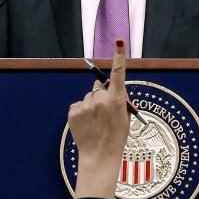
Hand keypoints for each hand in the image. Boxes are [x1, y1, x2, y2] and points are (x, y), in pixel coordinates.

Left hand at [68, 41, 130, 198]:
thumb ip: (119, 100)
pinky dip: (81, 112)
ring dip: (91, 105)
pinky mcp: (73, 112)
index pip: (118, 73)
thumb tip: (112, 89)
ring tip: (95, 122)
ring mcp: (85, 106)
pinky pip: (78, 106)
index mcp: (116, 100)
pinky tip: (86, 125)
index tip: (118, 42)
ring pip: (88, 97)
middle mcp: (100, 99)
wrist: (100, 156)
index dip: (119, 56)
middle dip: (101, 95)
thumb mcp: (124, 117)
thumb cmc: (116, 138)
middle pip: (99, 87)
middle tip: (104, 112)